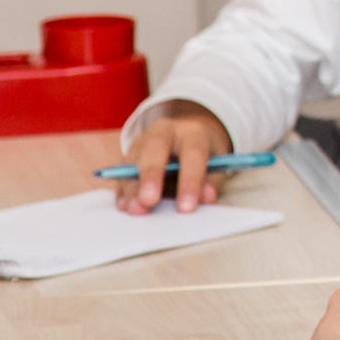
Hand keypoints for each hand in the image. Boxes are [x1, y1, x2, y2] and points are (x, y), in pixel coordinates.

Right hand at [116, 100, 232, 213]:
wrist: (187, 139)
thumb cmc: (204, 157)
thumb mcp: (217, 166)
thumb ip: (212, 182)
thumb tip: (207, 197)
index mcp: (193, 132)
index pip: (193, 153)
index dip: (190, 181)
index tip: (187, 208)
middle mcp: (165, 131)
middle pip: (155, 147)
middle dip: (151, 175)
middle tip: (149, 200)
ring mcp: (143, 141)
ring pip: (133, 160)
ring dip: (132, 187)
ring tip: (135, 209)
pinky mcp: (129, 154)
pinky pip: (121, 172)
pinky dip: (123, 190)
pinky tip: (125, 205)